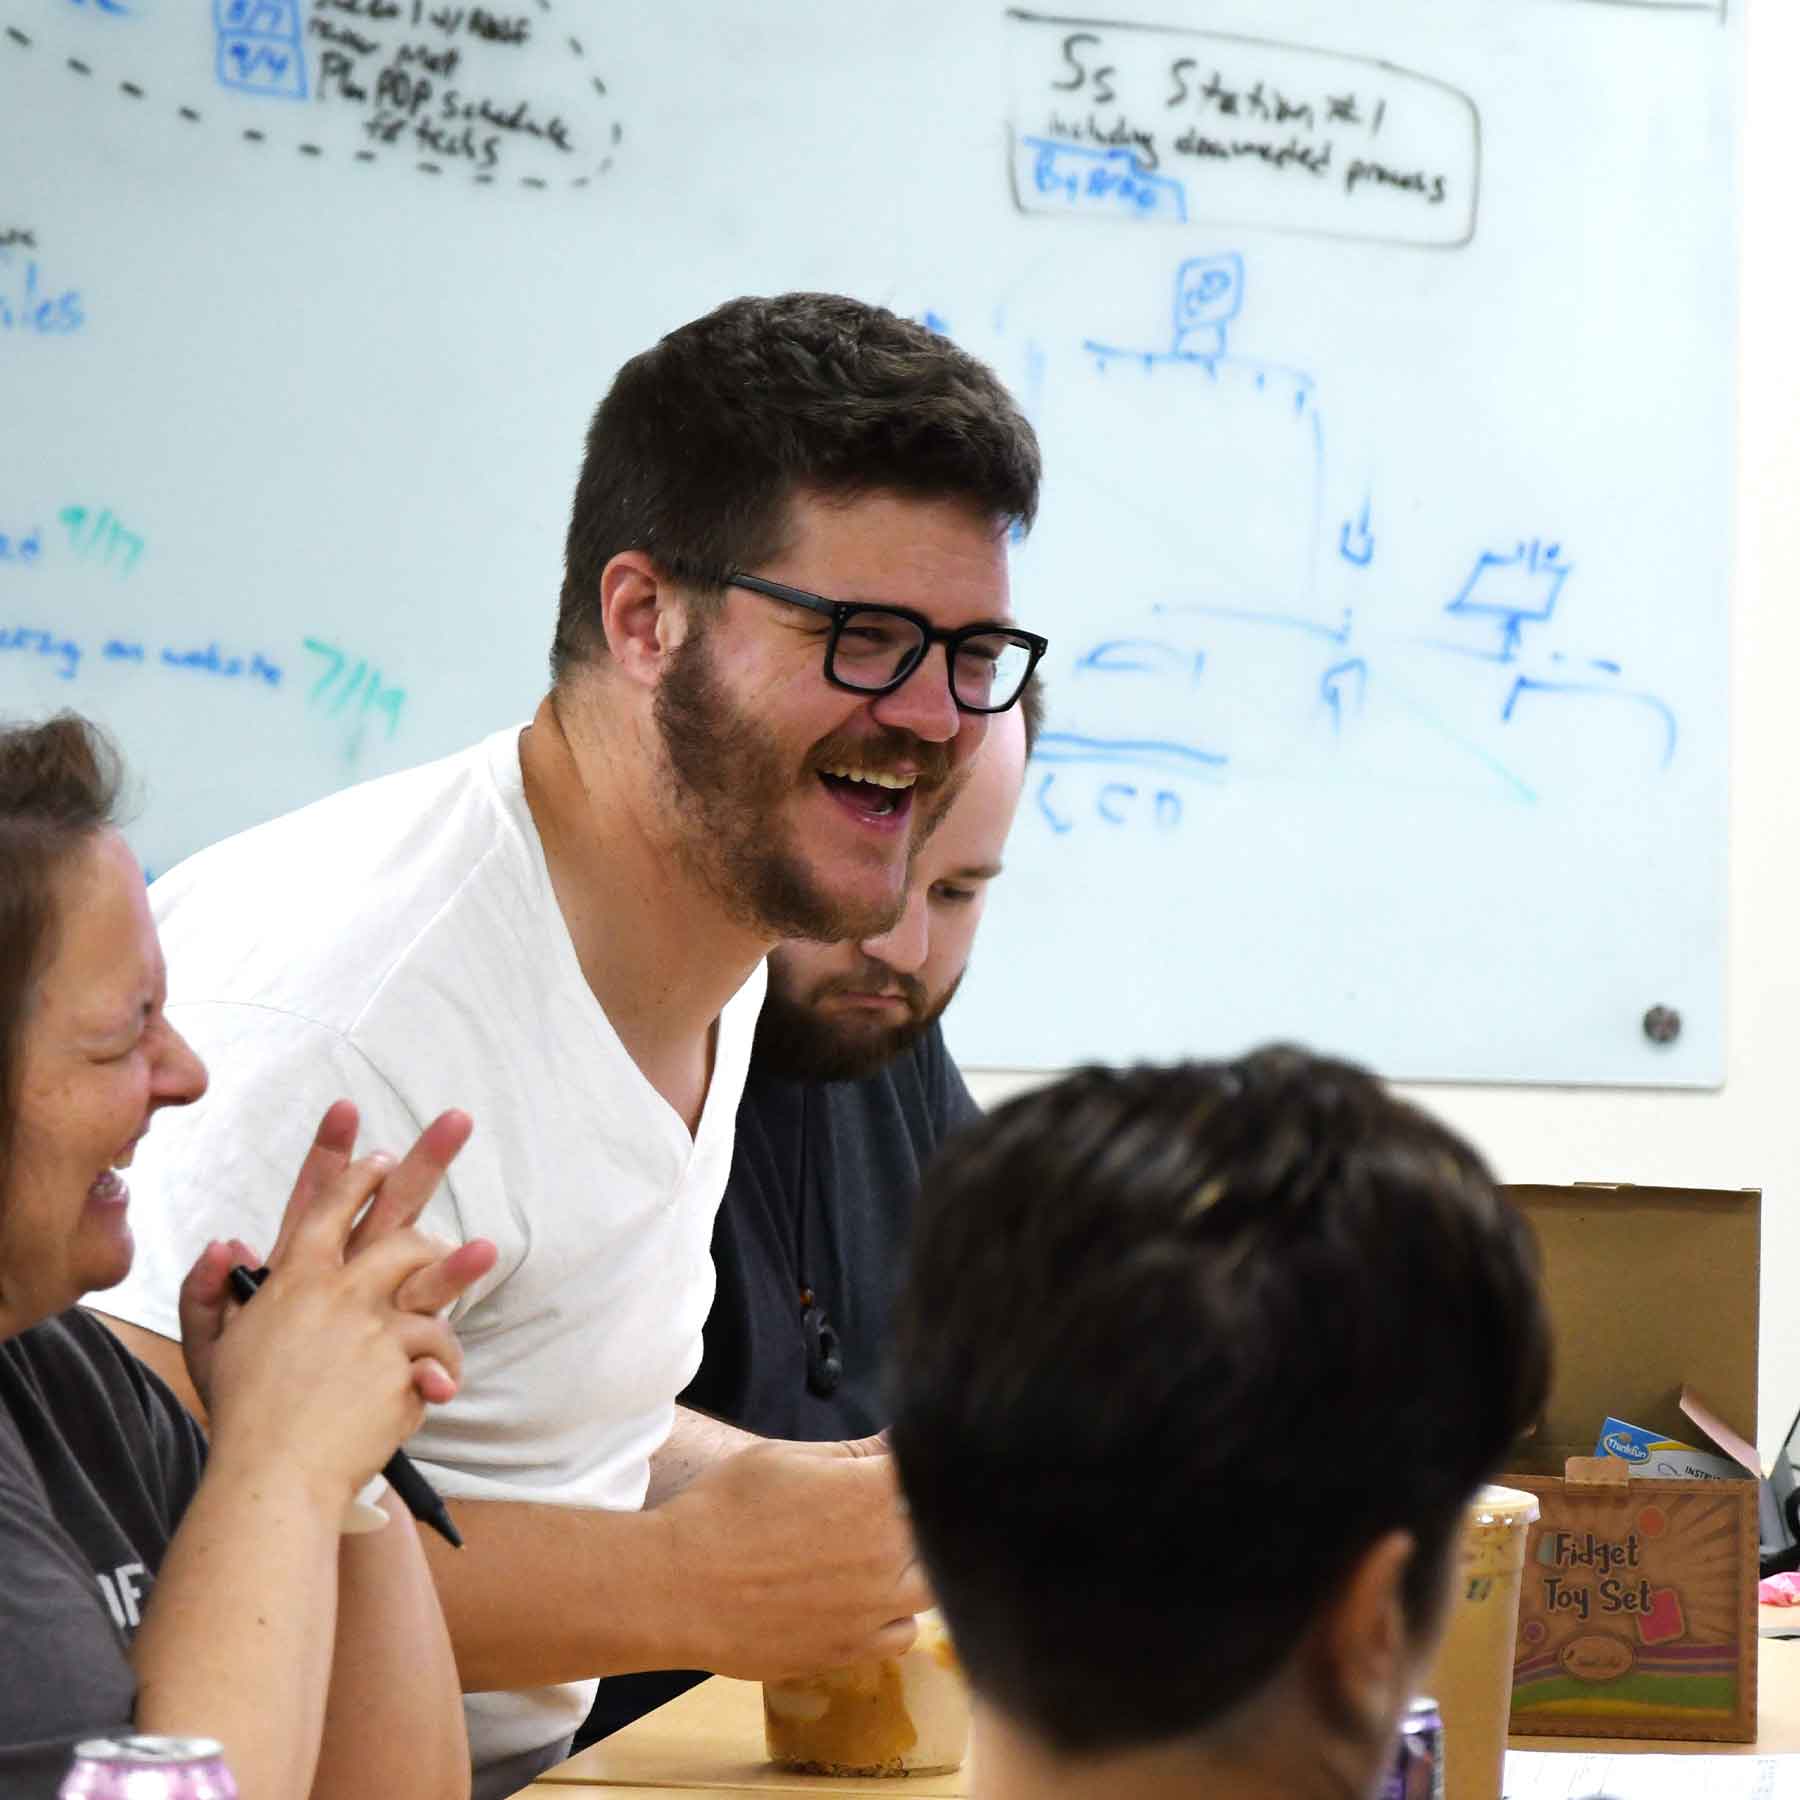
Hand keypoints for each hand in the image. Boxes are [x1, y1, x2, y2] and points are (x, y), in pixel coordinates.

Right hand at [193, 1102, 495, 1502]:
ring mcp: (370, 1321)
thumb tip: (227, 1241)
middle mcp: (334, 1288)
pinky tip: (437, 1388)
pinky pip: (437, 1346)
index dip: (347, 1165)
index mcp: (289, 1279)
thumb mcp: (209, 1349)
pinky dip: (441, 1368)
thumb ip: (209, 1292)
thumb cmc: (244, 1417)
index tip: (373, 1146)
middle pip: (388, 1214)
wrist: (273, 1477)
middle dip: (425, 1161)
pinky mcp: (398, 1358)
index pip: (322, 1205)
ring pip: (426, 1273)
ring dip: (459, 1261)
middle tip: (456, 1121)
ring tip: (487, 1248)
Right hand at [657, 1437, 929, 1678]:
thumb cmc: (723, 1511)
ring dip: (917, 1564)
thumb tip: (897, 1442)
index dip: (925, 1464)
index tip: (910, 1463)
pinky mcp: (852, 1649)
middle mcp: (884, 1554)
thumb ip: (852, 1453)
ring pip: (932, 1584)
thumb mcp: (784, 1459)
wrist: (677, 1588)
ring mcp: (873, 1608)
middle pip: (942, 1530)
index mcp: (870, 1495)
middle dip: (923, 1513)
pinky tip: (869, 1596)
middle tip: (888, 1507)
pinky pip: (904, 1633)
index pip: (932, 1472)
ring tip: (880, 1551)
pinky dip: (896, 1613)